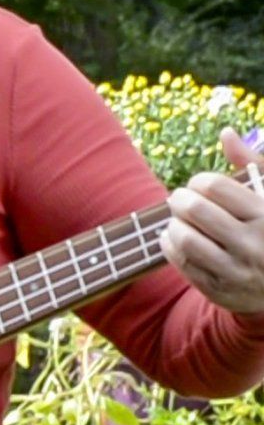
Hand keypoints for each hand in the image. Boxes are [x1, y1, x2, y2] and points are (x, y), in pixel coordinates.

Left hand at [161, 128, 263, 315]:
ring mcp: (237, 271)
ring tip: (180, 220)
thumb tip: (226, 133)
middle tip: (181, 199)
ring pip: (184, 238)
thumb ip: (252, 163)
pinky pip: (180, 262)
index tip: (201, 186)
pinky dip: (170, 245)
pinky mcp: (220, 291)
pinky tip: (176, 238)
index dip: (199, 181)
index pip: (214, 187)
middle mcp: (254, 245)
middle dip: (180, 199)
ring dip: (174, 224)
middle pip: (195, 209)